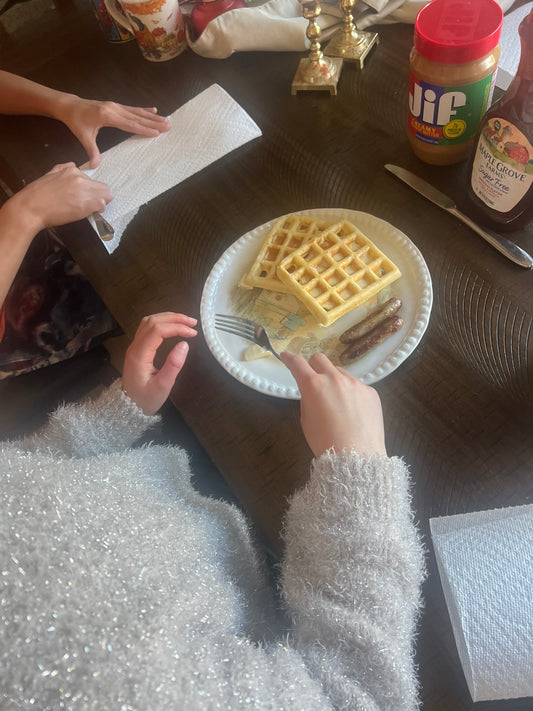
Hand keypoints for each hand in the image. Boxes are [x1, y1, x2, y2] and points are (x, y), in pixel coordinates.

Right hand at [9, 163, 111, 234]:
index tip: (85, 197)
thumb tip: (73, 167)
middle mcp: (79, 178)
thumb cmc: (37, 195)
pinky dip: (99, 210)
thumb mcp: (50, 174)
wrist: (30, 208)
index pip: (91, 179)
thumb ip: (63, 170)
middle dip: (99, 196)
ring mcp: (84, 191)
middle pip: (103, 187)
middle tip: (91, 205)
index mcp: (71, 170)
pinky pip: (102, 205)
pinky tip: (91, 213)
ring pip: (106, 195)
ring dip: (101, 203)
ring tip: (90, 210)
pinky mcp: (86, 204)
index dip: (90, 190)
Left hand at [56, 95, 170, 167]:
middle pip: (137, 117)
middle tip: (168, 125)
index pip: (129, 124)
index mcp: (108, 116)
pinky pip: (132, 108)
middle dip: (154, 122)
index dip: (143, 129)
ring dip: (152, 116)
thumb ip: (92, 151)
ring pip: (137, 112)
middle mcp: (114, 109)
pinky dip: (144, 110)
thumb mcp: (83, 136)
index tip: (156, 132)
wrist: (70, 105)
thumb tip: (95, 166)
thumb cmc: (76, 121)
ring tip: (166, 119)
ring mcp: (116, 106)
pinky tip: (153, 109)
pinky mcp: (115, 105)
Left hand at [122, 312, 197, 415]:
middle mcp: (134, 347)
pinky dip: (162, 323)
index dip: (176, 327)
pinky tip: (172, 326)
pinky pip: (147, 328)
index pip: (157, 330)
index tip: (193, 333)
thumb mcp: (162, 387)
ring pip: (148, 322)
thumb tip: (185, 344)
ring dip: (167, 318)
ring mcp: (134, 346)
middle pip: (152, 321)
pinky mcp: (137, 349)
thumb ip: (173, 365)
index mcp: (139, 355)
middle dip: (174, 318)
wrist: (129, 407)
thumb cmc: (145, 399)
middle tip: (193, 323)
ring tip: (185, 322)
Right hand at [280, 351, 385, 457]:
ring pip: (340, 372)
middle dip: (313, 366)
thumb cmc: (325, 442)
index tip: (286, 357)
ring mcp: (356, 383)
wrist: (356, 456)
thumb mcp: (306, 420)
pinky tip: (353, 412)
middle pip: (320, 359)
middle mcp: (335, 378)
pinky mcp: (371, 392)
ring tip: (337, 404)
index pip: (297, 364)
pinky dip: (351, 394)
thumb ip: (307, 399)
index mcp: (314, 385)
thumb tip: (312, 391)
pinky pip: (357, 386)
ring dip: (334, 381)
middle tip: (313, 380)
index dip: (289, 358)